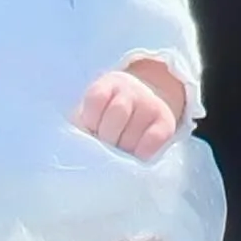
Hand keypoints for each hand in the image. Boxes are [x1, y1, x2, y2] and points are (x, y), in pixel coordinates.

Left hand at [74, 57, 191, 156]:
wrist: (145, 101)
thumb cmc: (108, 113)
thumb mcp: (93, 110)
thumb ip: (81, 124)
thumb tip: (74, 147)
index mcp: (108, 84)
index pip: (96, 99)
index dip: (89, 122)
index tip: (90, 133)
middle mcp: (131, 90)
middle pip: (116, 115)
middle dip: (106, 138)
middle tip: (105, 148)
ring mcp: (150, 104)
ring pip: (132, 133)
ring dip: (123, 149)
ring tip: (119, 154)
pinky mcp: (166, 121)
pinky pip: (153, 140)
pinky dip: (142, 152)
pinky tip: (135, 155)